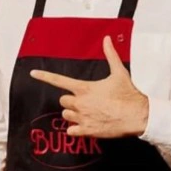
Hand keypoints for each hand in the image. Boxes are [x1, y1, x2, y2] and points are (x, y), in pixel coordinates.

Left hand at [30, 36, 148, 138]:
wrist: (137, 116)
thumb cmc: (127, 94)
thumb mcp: (119, 72)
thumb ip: (110, 55)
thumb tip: (107, 39)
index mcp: (84, 88)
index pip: (59, 81)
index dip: (44, 76)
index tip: (33, 73)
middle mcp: (80, 103)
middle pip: (63, 101)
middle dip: (71, 100)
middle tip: (85, 100)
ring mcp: (82, 118)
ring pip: (66, 115)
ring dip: (73, 114)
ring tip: (88, 112)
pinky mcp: (87, 131)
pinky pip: (71, 130)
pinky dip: (76, 129)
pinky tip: (87, 125)